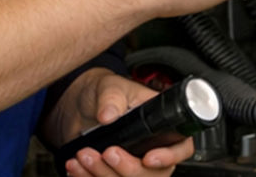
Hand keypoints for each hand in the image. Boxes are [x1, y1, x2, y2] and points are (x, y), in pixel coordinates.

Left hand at [59, 70, 193, 176]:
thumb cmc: (105, 93)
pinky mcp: (112, 173)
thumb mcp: (110, 87)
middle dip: (127, 168)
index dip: (168, 157)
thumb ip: (111, 98)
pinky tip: (76, 167)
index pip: (180, 148)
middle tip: (107, 152)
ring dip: (103, 174)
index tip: (148, 158)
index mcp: (162, 127)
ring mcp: (132, 165)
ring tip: (83, 156)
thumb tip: (109, 115)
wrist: (80, 105)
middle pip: (152, 174)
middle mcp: (152, 151)